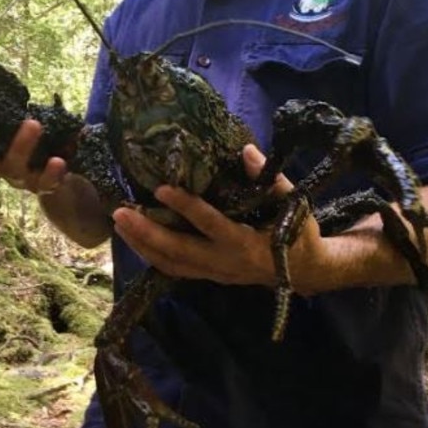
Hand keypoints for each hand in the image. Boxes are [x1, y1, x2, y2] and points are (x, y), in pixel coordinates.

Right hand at [0, 119, 66, 194]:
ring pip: (13, 169)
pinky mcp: (42, 183)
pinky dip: (50, 174)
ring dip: (20, 147)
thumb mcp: (5, 112)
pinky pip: (44, 183)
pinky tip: (57, 161)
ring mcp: (18, 177)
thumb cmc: (21, 125)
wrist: (58, 155)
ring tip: (33, 124)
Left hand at [111, 144, 328, 290]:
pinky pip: (174, 270)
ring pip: (171, 264)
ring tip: (118, 224)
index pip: (211, 224)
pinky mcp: (209, 276)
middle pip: (179, 251)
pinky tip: (134, 240)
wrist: (308, 272)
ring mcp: (215, 273)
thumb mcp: (295, 205)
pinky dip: (152, 256)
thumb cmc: (301, 234)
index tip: (162, 188)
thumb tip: (246, 150)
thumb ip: (270, 180)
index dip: (186, 207)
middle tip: (120, 212)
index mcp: (247, 244)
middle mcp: (226, 263)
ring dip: (142, 245)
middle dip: (147, 233)